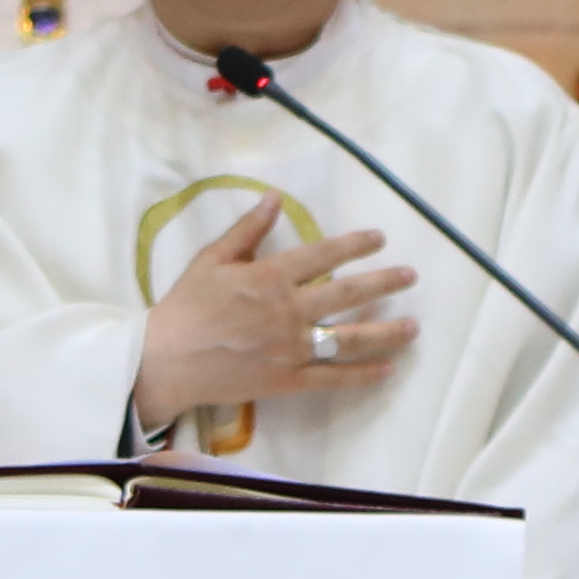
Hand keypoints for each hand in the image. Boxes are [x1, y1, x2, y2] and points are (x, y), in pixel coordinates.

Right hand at [130, 195, 409, 429]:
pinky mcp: (288, 380)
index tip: (380, 239)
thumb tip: (274, 197)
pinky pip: (334, 378)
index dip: (356, 244)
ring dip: (387, 331)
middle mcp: (289, 310)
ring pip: (351, 338)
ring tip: (414, 326)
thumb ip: (247, 230)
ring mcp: (292, 348)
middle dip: (385, 283)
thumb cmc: (186, 306)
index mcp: (271, 277)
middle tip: (411, 276)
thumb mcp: (211, 259)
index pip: (324, 255)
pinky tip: (388, 369)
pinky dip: (364, 375)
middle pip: (349, 293)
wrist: (165, 360)